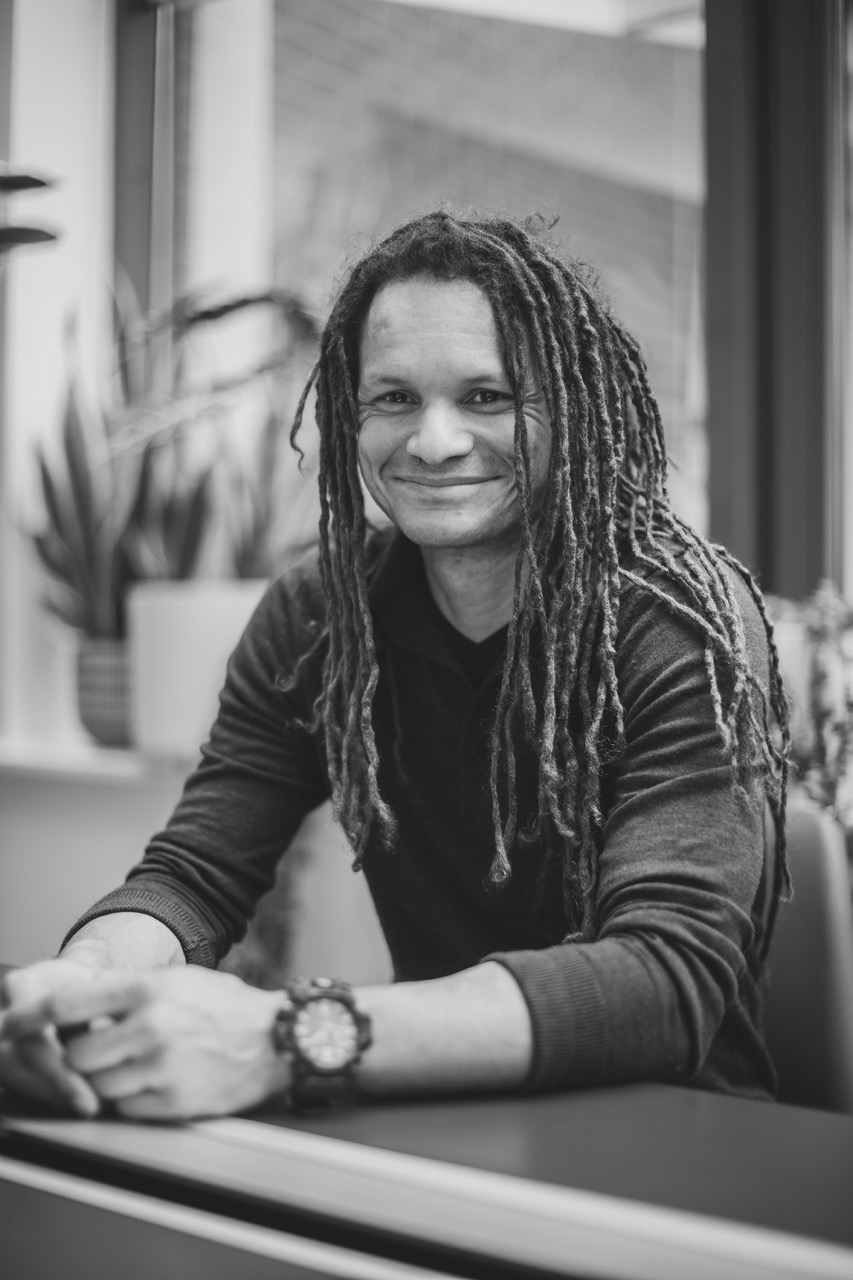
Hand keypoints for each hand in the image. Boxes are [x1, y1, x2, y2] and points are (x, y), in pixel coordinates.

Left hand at [0, 966, 287, 1120]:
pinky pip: (124, 1109)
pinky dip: (126, 1101)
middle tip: (89, 1051)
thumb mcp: (177, 980)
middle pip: (76, 1055)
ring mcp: (160, 1068)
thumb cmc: (227, 1007)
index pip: (69, 1004)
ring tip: (125, 1066)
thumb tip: (78, 999)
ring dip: (101, 1081)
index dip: (31, 1017)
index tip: (12, 1024)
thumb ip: (128, 990)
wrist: (277, 1040)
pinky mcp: (172, 1103)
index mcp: (147, 990)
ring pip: (96, 1087)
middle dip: (76, 1057)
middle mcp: (149, 1028)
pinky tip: (147, 1083)